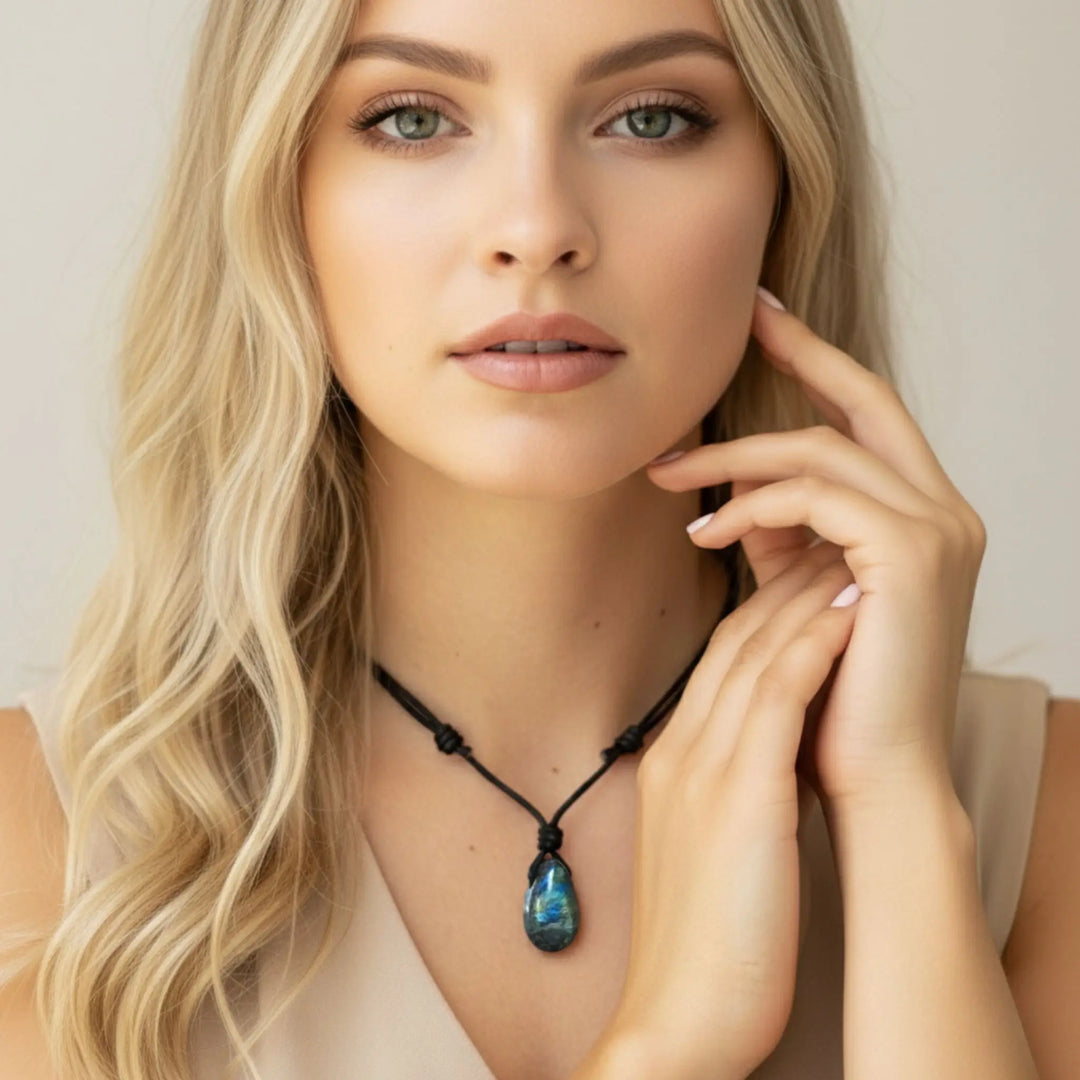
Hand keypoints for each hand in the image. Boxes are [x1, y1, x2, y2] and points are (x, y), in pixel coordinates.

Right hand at [607, 539, 858, 1079]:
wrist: (677, 1018)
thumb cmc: (704, 941)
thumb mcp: (703, 842)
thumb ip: (724, 782)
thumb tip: (768, 746)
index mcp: (671, 759)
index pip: (720, 658)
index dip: (766, 605)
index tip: (808, 574)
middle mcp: (681, 749)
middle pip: (734, 639)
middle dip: (784, 580)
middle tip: (831, 539)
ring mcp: (702, 770)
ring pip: (754, 654)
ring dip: (804, 596)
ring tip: (849, 552)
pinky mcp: (737, 799)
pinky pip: (775, 701)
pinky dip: (810, 646)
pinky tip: (845, 610)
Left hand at [647, 287, 986, 812]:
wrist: (875, 779)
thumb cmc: (836, 694)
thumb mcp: (802, 590)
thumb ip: (782, 531)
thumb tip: (735, 481)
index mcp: (924, 516)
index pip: (871, 419)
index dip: (819, 365)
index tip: (766, 323)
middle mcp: (945, 511)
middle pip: (867, 400)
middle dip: (802, 353)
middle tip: (742, 316)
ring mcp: (937, 529)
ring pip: (826, 448)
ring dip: (738, 456)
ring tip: (670, 478)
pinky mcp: (910, 554)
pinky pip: (817, 495)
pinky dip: (754, 503)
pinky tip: (706, 528)